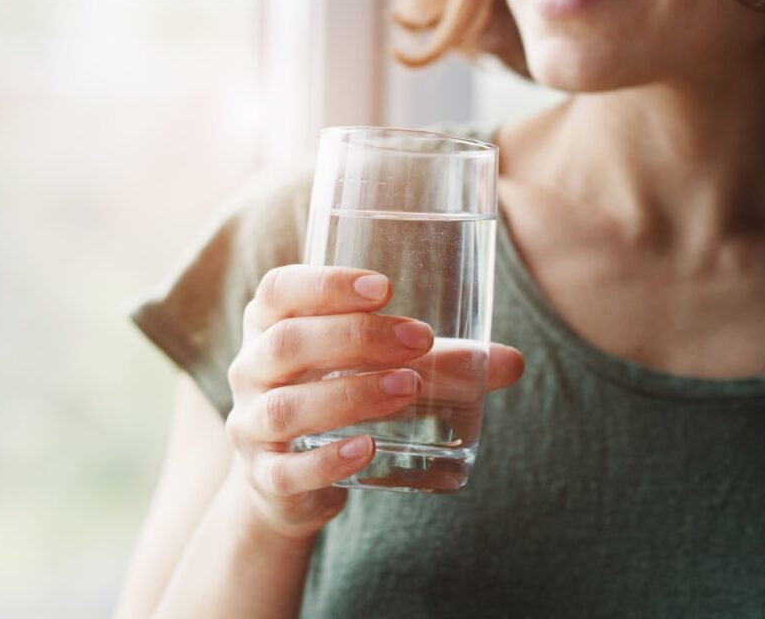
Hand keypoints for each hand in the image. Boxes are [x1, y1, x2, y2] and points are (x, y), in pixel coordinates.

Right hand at [223, 265, 524, 539]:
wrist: (291, 481)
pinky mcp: (265, 477)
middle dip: (355, 337)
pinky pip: (286, 470)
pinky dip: (327, 461)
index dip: (325, 283)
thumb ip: (441, 362)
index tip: (385, 287)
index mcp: (271, 325)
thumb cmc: (339, 396)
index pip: (280, 290)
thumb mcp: (381, 369)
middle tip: (418, 339)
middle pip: (286, 343)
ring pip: (286, 406)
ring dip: (349, 394)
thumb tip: (513, 362)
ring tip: (407, 388)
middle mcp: (251, 370)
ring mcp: (251, 426)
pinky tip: (367, 449)